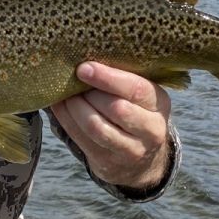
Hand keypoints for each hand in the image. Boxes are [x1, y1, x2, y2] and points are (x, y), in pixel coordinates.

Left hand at [50, 62, 172, 190]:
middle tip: (71, 80)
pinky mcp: (109, 162)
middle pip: (116, 108)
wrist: (141, 160)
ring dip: (75, 107)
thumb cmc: (134, 112)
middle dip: (89, 93)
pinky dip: (66, 120)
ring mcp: (131, 150)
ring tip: (64, 93)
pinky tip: (59, 107)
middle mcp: (151, 129)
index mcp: (159, 103)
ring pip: (96, 126)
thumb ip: (121, 79)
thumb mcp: (139, 96)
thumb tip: (83, 56)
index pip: (136, 88)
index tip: (83, 68)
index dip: (108, 78)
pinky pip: (82, 139)